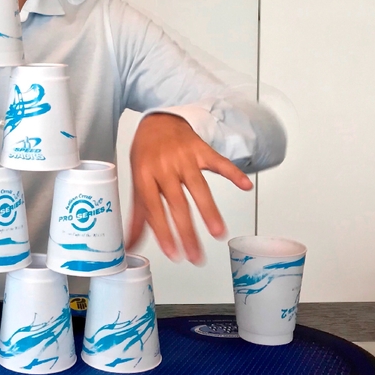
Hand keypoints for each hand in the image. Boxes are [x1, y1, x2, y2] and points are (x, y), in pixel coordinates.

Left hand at [128, 113, 252, 263]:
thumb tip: (130, 243)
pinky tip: (245, 186)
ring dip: (209, 211)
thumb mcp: (136, 180)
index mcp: (144, 175)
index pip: (153, 208)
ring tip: (218, 232)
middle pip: (177, 203)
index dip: (163, 232)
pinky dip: (233, 173)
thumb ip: (137, 214)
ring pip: (198, 187)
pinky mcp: (201, 149)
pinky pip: (219, 162)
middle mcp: (164, 166)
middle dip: (187, 231)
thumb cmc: (146, 153)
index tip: (172, 252)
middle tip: (196, 255)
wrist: (158, 119)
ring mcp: (184, 157)